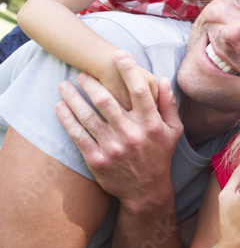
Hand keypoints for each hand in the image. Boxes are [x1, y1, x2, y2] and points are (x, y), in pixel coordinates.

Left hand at [55, 50, 181, 212]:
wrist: (146, 192)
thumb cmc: (160, 156)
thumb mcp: (173, 131)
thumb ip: (168, 104)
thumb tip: (162, 79)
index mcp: (151, 125)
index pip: (139, 92)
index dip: (129, 71)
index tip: (118, 55)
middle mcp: (132, 135)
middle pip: (107, 101)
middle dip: (91, 83)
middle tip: (81, 73)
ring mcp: (113, 148)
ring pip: (88, 116)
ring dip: (73, 98)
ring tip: (64, 85)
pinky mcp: (97, 160)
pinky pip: (78, 135)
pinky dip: (66, 119)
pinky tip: (59, 107)